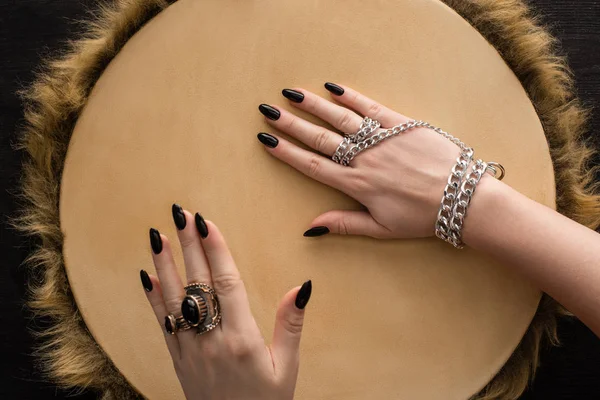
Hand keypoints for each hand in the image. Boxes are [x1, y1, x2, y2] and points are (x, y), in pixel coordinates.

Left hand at [141, 205, 310, 399]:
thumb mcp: (286, 368)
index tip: (206, 222)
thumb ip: (290, 326)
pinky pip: (161, 323)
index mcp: (241, 338)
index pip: (226, 283)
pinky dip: (152, 298)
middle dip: (189, 244)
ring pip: (173, 299)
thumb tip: (300, 288)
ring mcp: (190, 349)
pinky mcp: (178, 359)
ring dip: (165, 264)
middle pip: (198, 282)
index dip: (216, 249)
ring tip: (158, 235)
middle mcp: (211, 339)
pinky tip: (147, 276)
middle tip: (180, 213)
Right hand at [257, 83, 464, 238]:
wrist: (463, 198)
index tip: (268, 140)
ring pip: (341, 119)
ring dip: (314, 106)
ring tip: (292, 94)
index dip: (288, 153)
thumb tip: (310, 228)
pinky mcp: (402, 124)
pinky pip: (372, 107)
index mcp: (358, 185)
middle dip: (292, 124)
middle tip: (268, 110)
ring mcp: (383, 139)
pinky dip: (352, 97)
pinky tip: (334, 87)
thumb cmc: (423, 217)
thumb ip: (345, 224)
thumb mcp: (382, 228)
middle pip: (321, 138)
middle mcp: (365, 159)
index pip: (314, 166)